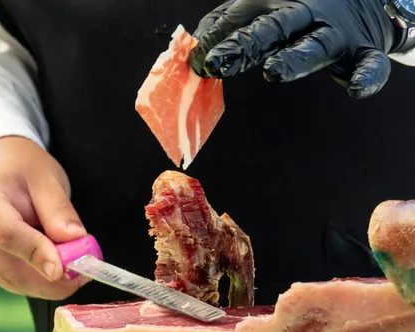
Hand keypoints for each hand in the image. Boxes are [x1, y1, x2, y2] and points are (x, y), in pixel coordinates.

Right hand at [0, 136, 88, 299]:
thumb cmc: (19, 170)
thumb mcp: (46, 178)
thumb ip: (59, 210)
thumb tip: (76, 241)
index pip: (7, 235)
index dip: (37, 254)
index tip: (65, 268)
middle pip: (10, 269)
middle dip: (51, 281)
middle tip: (85, 274)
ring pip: (14, 282)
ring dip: (49, 285)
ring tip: (77, 271)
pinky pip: (13, 283)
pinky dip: (39, 282)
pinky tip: (57, 269)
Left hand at [191, 0, 406, 98]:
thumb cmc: (299, 12)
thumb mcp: (264, 11)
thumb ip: (230, 26)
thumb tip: (195, 51)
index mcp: (275, 4)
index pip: (241, 17)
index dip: (219, 37)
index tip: (197, 61)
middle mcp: (305, 13)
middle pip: (273, 27)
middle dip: (244, 44)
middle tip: (218, 64)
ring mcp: (335, 32)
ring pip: (316, 44)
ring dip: (295, 57)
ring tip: (274, 71)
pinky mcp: (362, 51)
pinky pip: (369, 63)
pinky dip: (366, 76)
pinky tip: (355, 90)